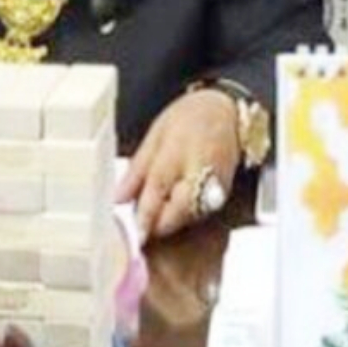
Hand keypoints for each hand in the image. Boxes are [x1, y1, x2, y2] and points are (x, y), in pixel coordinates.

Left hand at [115, 89, 239, 240]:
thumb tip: (118, 197)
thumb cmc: (189, 118)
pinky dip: (184, 216)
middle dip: (159, 225)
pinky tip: (173, 208)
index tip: (136, 234)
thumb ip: (138, 169)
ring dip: (171, 221)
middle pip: (178, 211)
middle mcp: (198, 171)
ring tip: (155, 214)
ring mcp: (214, 184)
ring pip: (190, 216)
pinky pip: (201, 212)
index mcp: (176, 152)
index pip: (157, 189)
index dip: (145, 214)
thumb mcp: (156, 135)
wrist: (229, 112)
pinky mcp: (224, 192)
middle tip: (142, 228)